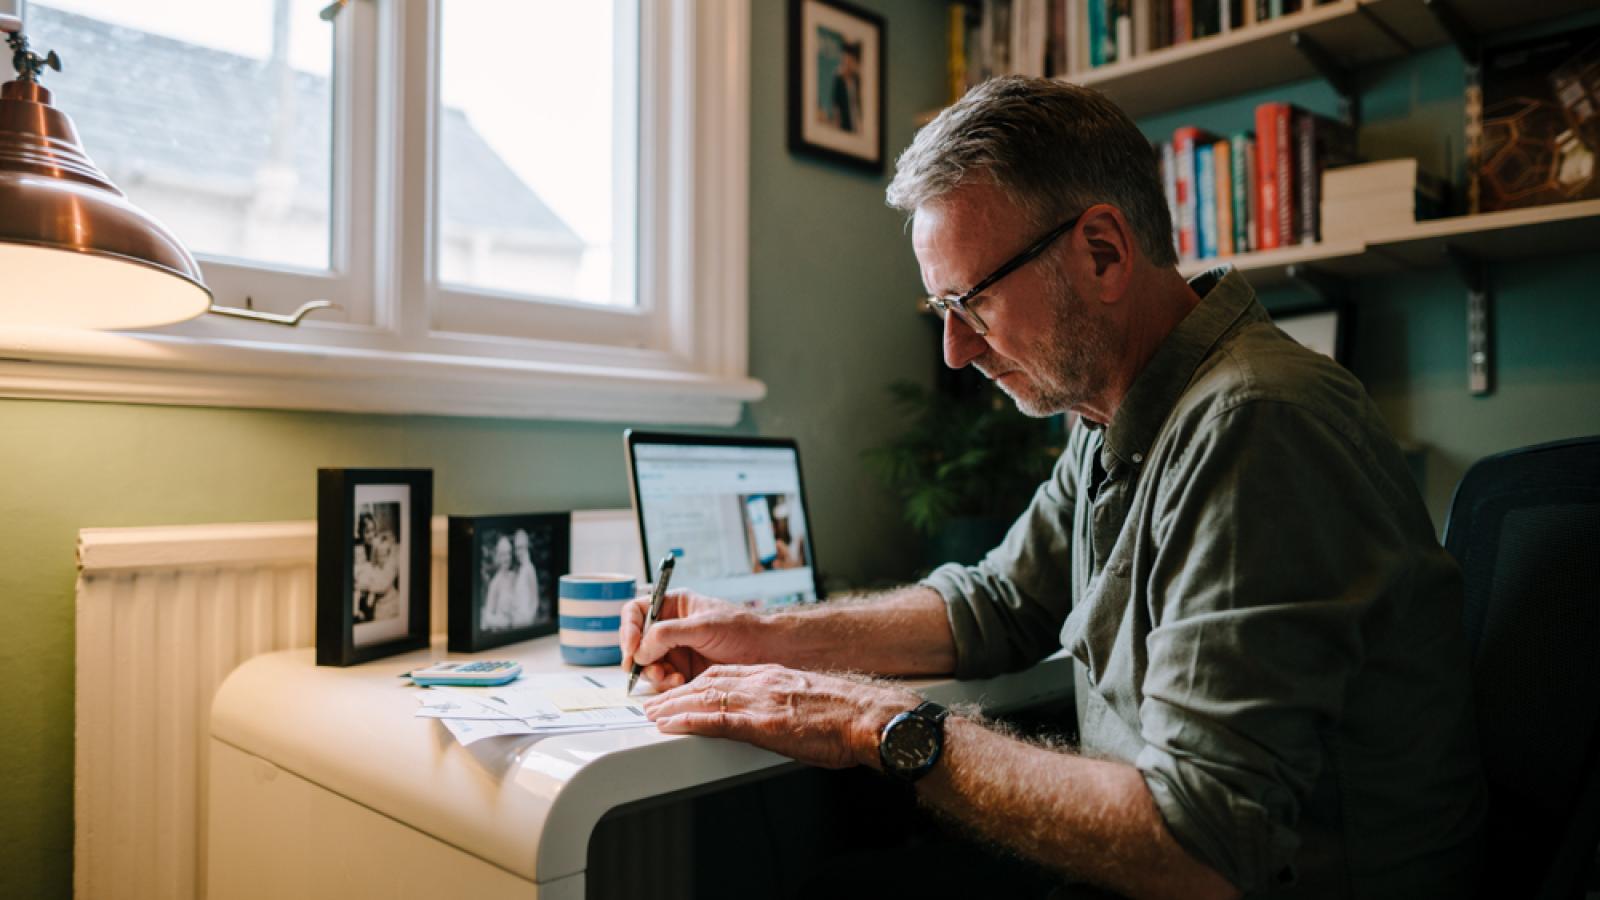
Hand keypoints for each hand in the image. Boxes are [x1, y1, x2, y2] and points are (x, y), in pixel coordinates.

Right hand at [620, 590, 769, 689]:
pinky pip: (662, 680)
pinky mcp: (683, 671)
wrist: (767, 653)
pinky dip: (666, 683)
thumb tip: (639, 649)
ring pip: (647, 664)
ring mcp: (676, 651)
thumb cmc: (742, 630)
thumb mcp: (703, 626)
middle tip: (646, 668)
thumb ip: (667, 634)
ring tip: (671, 676)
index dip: (628, 629)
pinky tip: (680, 681)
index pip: (636, 612)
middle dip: (639, 657)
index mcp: (673, 606)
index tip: (631, 648)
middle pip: (636, 642)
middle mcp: (670, 628)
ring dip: (654, 673)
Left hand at [641, 664, 921, 768]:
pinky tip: (670, 725)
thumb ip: (788, 703)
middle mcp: (763, 682)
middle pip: (708, 682)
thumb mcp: (811, 700)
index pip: (726, 674)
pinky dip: (689, 721)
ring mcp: (761, 701)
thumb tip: (781, 717)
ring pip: (705, 698)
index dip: (697, 683)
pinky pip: (717, 720)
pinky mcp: (763, 724)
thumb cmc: (850, 715)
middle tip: (654, 703)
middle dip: (677, 693)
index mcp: (775, 676)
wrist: (870, 718)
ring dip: (674, 707)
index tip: (680, 690)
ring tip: (652, 715)